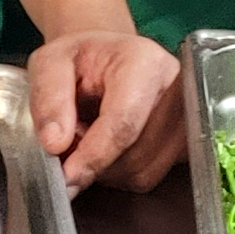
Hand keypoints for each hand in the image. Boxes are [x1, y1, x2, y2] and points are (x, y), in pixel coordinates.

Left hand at [26, 31, 184, 190]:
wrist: (106, 57)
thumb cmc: (82, 59)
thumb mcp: (50, 63)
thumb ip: (48, 98)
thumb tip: (55, 144)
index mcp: (144, 62)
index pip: (124, 122)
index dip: (94, 155)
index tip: (68, 175)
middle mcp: (176, 89)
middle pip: (134, 155)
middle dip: (95, 161)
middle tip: (70, 140)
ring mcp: (187, 117)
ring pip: (142, 172)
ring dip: (106, 170)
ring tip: (91, 137)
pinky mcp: (186, 142)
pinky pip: (149, 176)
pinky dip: (121, 173)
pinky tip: (110, 147)